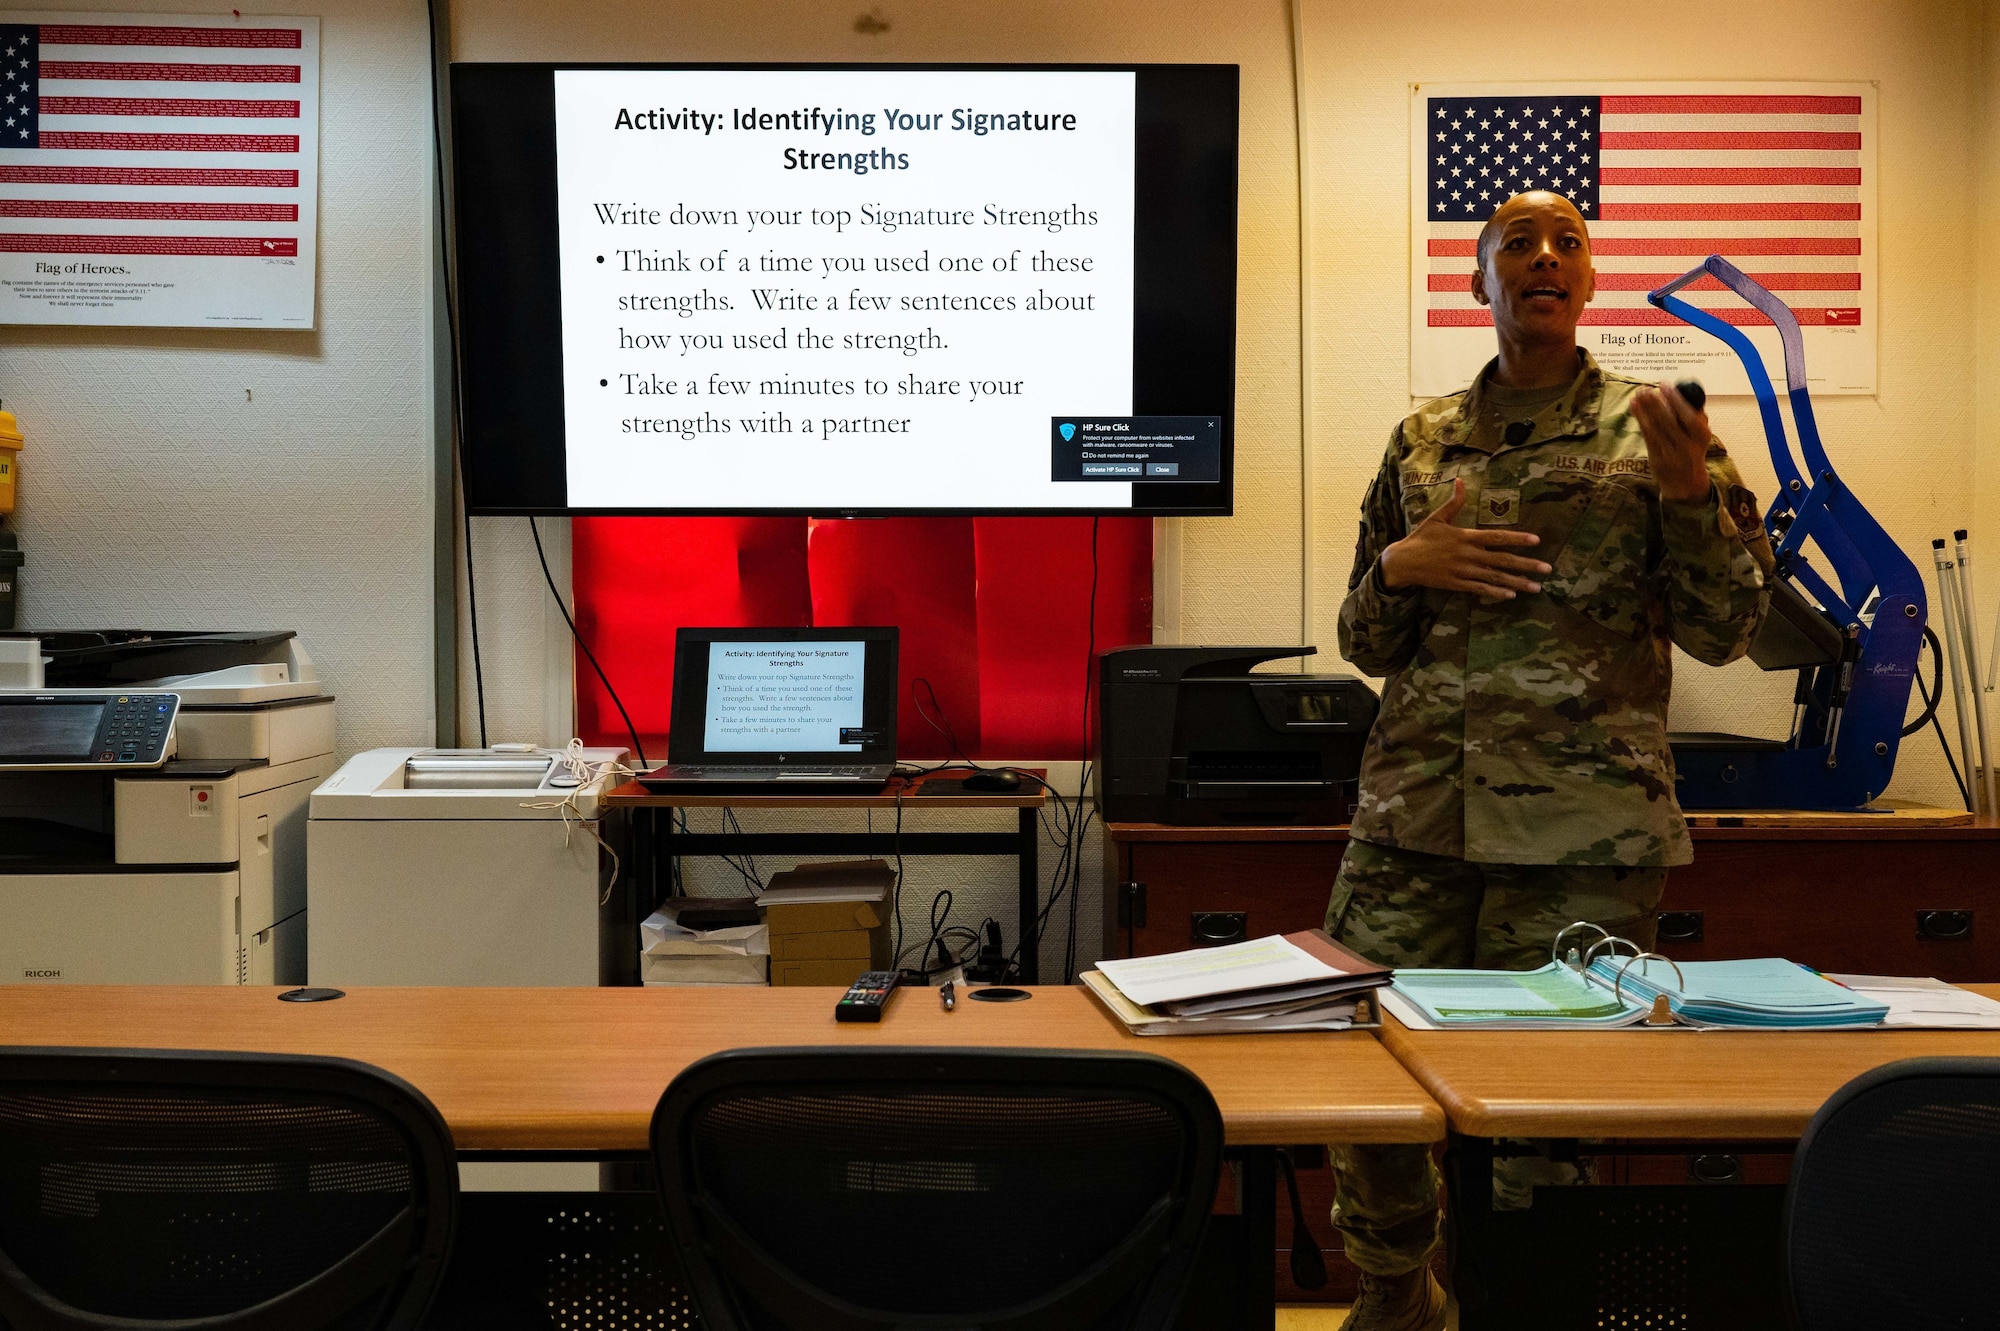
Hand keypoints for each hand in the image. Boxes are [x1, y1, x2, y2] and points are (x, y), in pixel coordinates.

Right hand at [1380, 478, 1550, 598]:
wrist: (1403, 562)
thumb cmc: (1421, 538)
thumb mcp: (1437, 518)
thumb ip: (1454, 502)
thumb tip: (1460, 480)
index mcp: (1465, 537)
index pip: (1497, 537)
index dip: (1517, 539)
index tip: (1536, 541)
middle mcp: (1468, 555)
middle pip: (1502, 560)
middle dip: (1526, 565)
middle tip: (1547, 569)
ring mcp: (1463, 571)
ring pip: (1495, 577)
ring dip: (1517, 583)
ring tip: (1536, 587)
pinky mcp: (1457, 584)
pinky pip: (1480, 589)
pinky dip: (1496, 592)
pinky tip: (1511, 595)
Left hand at [1631, 381, 1712, 504]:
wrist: (1685, 482)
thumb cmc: (1692, 450)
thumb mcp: (1699, 435)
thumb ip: (1694, 416)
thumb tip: (1682, 392)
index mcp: (1702, 436)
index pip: (1689, 416)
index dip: (1676, 401)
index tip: (1665, 386)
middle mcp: (1687, 446)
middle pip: (1669, 422)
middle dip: (1657, 404)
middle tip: (1647, 389)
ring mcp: (1671, 454)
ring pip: (1656, 428)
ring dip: (1645, 409)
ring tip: (1638, 394)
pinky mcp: (1657, 458)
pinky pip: (1647, 436)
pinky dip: (1640, 419)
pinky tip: (1634, 406)